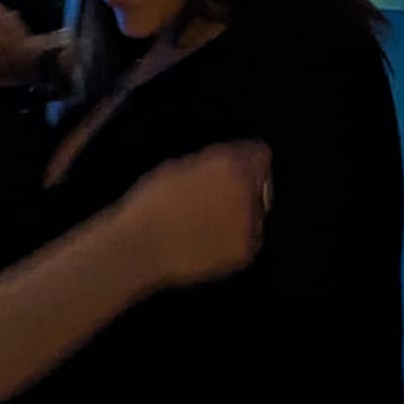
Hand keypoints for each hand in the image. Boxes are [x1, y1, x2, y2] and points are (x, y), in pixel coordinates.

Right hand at [122, 141, 271, 287]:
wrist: (142, 248)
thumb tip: (225, 164)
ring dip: (241, 212)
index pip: (259, 152)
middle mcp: (248, 193)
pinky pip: (248, 237)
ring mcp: (251, 225)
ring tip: (210, 221)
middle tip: (215, 196)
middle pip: (262, 183)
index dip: (243, 157)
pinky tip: (210, 239)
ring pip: (257, 211)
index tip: (229, 166)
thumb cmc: (149, 203)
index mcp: (230, 166)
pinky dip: (235, 237)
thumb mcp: (177, 167)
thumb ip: (209, 163)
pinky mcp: (246, 251)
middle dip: (244, 185)